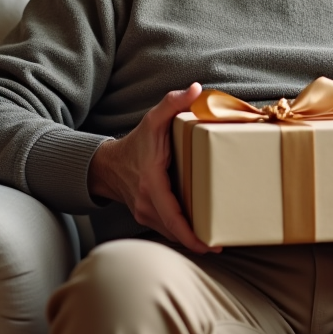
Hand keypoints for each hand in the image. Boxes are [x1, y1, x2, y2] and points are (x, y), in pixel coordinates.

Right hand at [87, 83, 218, 253]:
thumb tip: (196, 90)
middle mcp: (147, 204)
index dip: (191, 234)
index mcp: (152, 184)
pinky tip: (200, 234)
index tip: (211, 244)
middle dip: (198, 241)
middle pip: (175, 231)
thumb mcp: (152, 120)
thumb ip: (172, 103)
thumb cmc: (135, 143)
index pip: (172, 217)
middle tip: (224, 244)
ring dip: (191, 238)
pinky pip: (167, 229)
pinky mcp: (147, 217)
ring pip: (171, 233)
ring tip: (217, 240)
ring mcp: (146, 214)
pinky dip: (183, 233)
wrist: (108, 165)